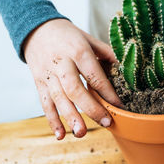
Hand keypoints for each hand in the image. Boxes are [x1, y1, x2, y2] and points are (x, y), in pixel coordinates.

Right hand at [24, 19, 121, 139]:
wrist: (36, 29)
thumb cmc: (69, 36)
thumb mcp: (89, 39)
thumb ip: (107, 54)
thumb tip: (126, 70)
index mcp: (78, 51)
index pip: (94, 75)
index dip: (107, 92)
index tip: (120, 106)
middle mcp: (61, 63)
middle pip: (74, 89)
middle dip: (90, 108)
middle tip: (106, 123)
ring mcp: (48, 75)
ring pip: (58, 99)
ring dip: (70, 117)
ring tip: (82, 133)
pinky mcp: (39, 83)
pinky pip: (45, 103)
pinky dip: (52, 120)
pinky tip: (61, 135)